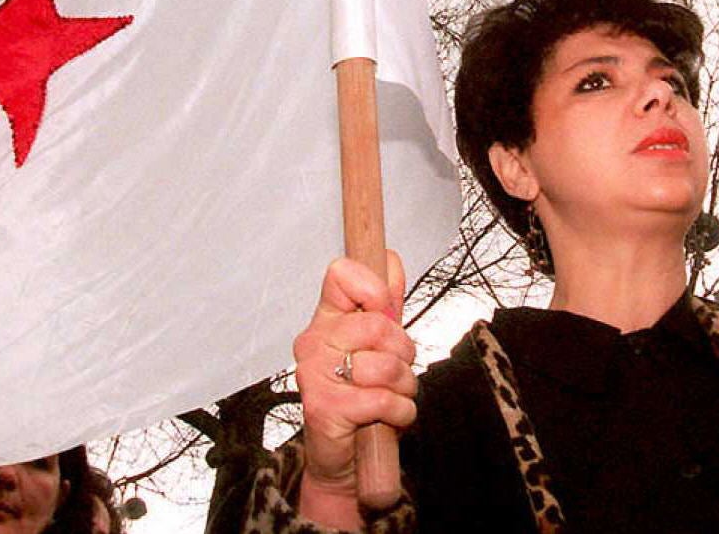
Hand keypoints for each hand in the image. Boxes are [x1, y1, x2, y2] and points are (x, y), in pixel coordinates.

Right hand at [292, 252, 416, 525]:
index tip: (383, 310)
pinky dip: (401, 411)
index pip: (340, 275)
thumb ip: (385, 304)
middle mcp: (313, 343)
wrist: (342, 459)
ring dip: (404, 385)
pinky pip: (383, 399)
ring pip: (384, 365)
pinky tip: (390, 416)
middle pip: (376, 325)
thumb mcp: (378, 346)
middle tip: (396, 370)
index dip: (373, 288)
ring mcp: (314, 375)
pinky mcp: (325, 407)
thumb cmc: (362, 397)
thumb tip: (391, 259)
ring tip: (392, 395)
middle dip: (403, 351)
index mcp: (325, 321)